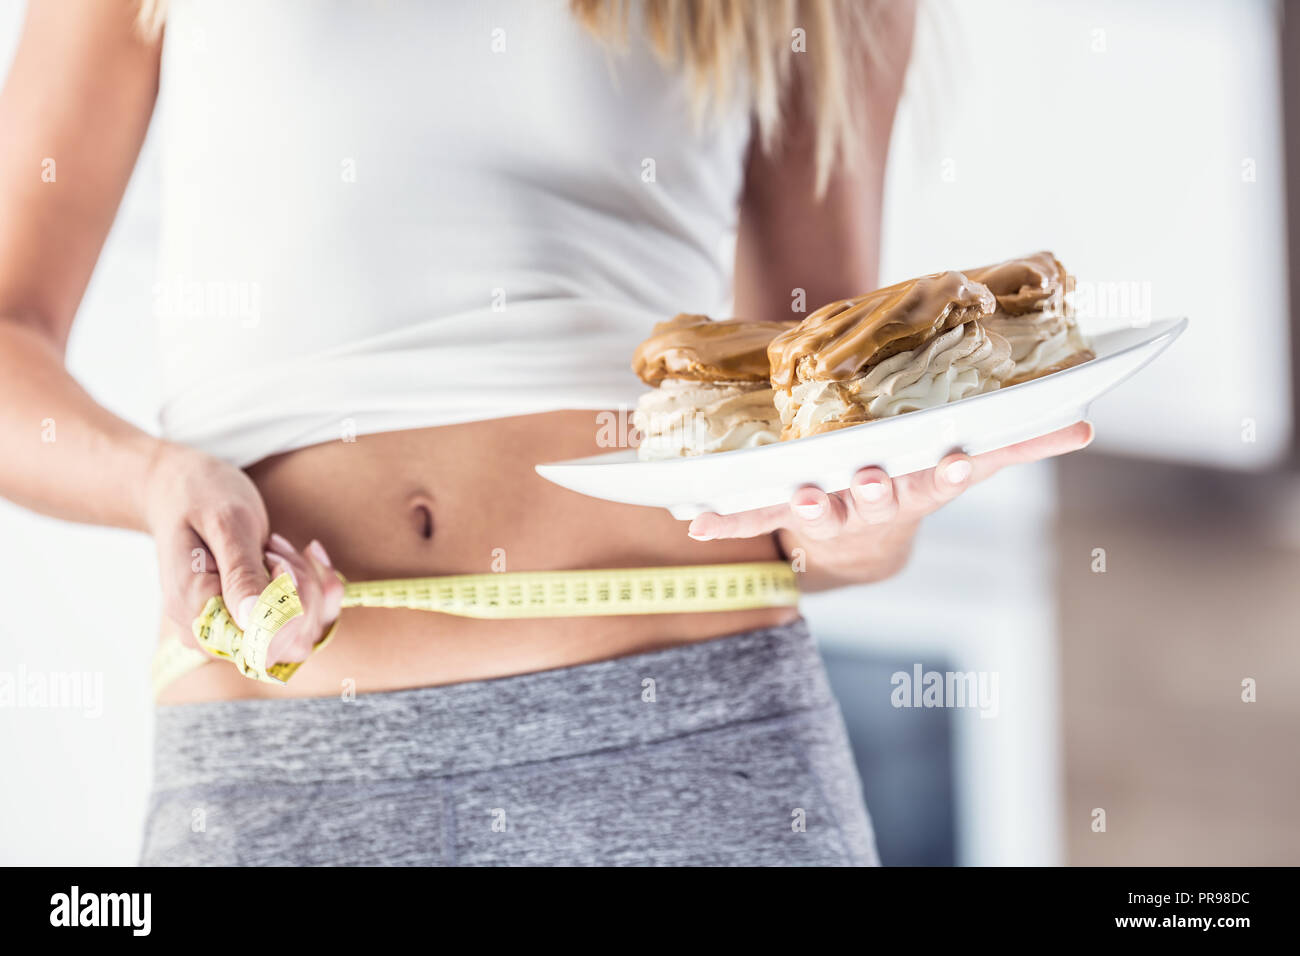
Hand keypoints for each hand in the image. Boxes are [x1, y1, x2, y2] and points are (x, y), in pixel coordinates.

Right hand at [143, 442, 342, 664]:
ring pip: (302, 633)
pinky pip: (305, 622)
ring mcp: (233, 628)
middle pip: (288, 642)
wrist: (182, 490)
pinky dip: (317, 586)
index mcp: (195, 611)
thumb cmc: (201, 498)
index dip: (288, 607)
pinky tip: (305, 554)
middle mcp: (212, 632)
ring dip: (309, 585)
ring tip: (276, 546)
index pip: (261, 643)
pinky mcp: (254, 621)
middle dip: (302, 590)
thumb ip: (241, 574)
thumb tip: (254, 622)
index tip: (277, 560)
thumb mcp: (226, 524)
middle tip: (274, 545)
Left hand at [686, 422, 1093, 590]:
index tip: (944, 462)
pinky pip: (753, 516)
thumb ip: (1017, 446)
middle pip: (874, 501)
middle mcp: (874, 505)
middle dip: (868, 492)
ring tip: (797, 497)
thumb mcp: (962, 466)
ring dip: (805, 507)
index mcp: (917, 488)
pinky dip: (726, 520)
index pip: (936, 482)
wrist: (860, 546)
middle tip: (861, 479)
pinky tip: (696, 522)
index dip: (940, 474)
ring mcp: (830, 513)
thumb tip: (1085, 426)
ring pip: (819, 512)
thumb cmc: (914, 486)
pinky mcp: (787, 514)